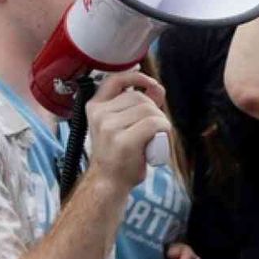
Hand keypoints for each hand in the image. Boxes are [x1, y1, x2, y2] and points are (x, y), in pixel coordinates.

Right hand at [85, 70, 170, 190]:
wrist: (108, 182)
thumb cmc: (118, 154)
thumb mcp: (119, 125)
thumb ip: (135, 106)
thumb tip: (155, 88)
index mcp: (94, 107)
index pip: (115, 80)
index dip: (135, 77)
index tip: (151, 84)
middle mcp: (98, 114)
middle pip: (139, 96)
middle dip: (154, 110)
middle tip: (153, 130)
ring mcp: (108, 127)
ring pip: (148, 109)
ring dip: (160, 121)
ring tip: (154, 137)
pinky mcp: (123, 140)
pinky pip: (153, 124)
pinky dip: (164, 130)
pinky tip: (158, 140)